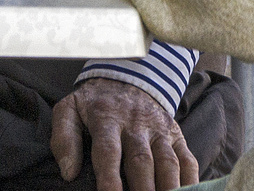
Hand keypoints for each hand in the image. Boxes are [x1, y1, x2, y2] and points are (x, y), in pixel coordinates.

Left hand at [51, 78, 198, 190]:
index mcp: (107, 119)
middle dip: (143, 190)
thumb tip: (68, 172)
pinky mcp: (175, 134)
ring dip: (168, 188)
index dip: (109, 177)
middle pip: (141, 161)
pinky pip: (187, 159)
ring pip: (167, 162)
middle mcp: (136, 125)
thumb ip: (63, 137)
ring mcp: (159, 129)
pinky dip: (190, 181)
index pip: (109, 151)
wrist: (128, 74)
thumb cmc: (95, 103)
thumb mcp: (70, 109)